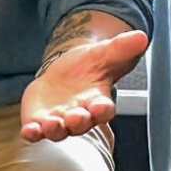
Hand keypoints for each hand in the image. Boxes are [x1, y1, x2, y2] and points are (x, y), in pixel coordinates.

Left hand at [20, 29, 148, 143]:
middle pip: (80, 124)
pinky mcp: (38, 122)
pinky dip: (32, 133)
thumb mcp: (104, 53)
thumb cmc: (89, 68)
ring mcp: (58, 121)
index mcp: (98, 102)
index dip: (103, 110)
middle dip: (78, 122)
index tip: (102, 108)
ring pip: (57, 131)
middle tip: (75, 118)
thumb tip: (142, 37)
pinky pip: (35, 132)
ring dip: (54, 129)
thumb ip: (122, 48)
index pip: (104, 110)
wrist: (64, 74)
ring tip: (50, 124)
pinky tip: (28, 131)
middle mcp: (79, 116)